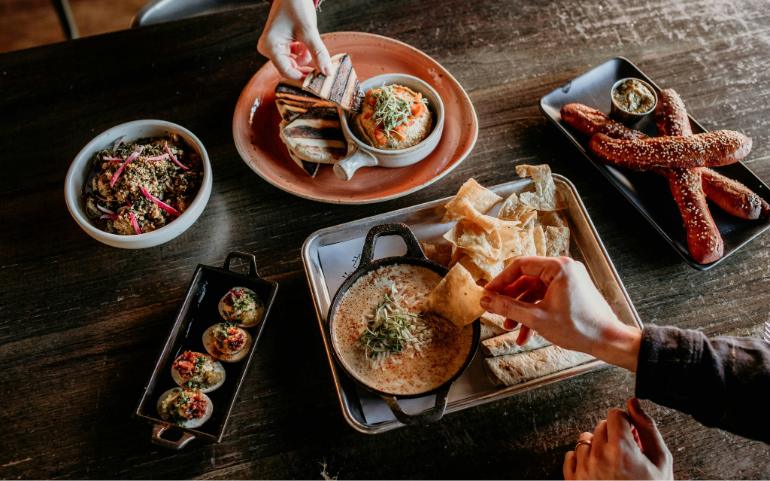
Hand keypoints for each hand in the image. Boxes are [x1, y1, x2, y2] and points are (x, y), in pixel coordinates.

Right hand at [257, 0, 331, 79]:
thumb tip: (327, 73)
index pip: (288, 72)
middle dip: (306, 70)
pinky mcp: (279, 46)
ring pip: (293, 64)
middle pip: (290, 69)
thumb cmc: (296, 5)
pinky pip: (293, 57)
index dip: (304, 78)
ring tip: (314, 50)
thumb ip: (318, 53)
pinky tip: (307, 45)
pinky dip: (303, 54)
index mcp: (270, 46)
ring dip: (306, 60)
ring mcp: (273, 48)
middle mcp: (268, 49)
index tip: (320, 83)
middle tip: (324, 74)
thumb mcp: (309, 31)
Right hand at [480, 256, 641, 370]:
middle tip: (495, 310)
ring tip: (509, 327)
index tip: (487, 293)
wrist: (607, 341)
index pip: (519, 266)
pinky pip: (544, 299)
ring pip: (533, 292)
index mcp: (558, 267)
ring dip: (520, 310)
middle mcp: (563, 270)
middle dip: (510, 299)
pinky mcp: (569, 293)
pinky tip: (524, 334)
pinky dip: (533, 313)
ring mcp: (567, 281)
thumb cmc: (579, 327)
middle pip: (525, 280)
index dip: (500, 281)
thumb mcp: (536, 318)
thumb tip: (486, 301)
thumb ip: (508, 307)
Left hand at [563, 399, 673, 479]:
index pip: (615, 414)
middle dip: (613, 435)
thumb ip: (647, 428)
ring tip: (613, 464)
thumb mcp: (660, 461)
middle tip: (626, 453)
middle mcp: (599, 456)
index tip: (631, 434)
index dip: (626, 423)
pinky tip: (598, 471)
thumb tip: (634, 404)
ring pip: (585, 440)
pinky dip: (582, 460)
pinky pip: (571, 456)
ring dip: (597, 447)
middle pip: (600, 426)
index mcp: (622, 449)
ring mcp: (584, 468)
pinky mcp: (573, 479)